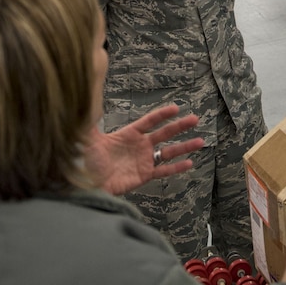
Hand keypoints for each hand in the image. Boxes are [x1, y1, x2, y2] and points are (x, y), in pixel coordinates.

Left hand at [84, 104, 203, 194]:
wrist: (86, 184)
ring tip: (200, 141)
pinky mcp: (145, 175)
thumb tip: (85, 100)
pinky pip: (164, 171)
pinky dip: (177, 168)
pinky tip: (190, 163)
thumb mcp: (88, 138)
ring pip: (169, 152)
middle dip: (180, 126)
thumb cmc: (86, 160)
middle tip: (195, 119)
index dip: (162, 114)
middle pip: (164, 133)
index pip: (149, 121)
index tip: (176, 108)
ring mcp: (144, 160)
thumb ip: (90, 121)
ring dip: (184, 147)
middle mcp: (140, 146)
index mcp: (129, 134)